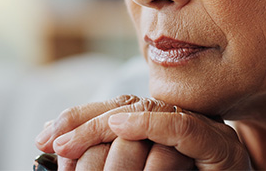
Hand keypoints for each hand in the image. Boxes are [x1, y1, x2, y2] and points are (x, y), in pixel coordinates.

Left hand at [35, 95, 251, 169]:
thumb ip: (112, 160)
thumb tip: (65, 158)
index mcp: (162, 129)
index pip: (117, 110)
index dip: (80, 116)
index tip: (45, 136)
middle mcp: (181, 121)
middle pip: (127, 105)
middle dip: (84, 122)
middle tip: (54, 143)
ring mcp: (202, 129)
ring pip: (148, 112)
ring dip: (104, 128)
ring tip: (71, 143)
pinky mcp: (219, 146)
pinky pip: (181, 128)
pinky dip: (149, 124)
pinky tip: (120, 126)